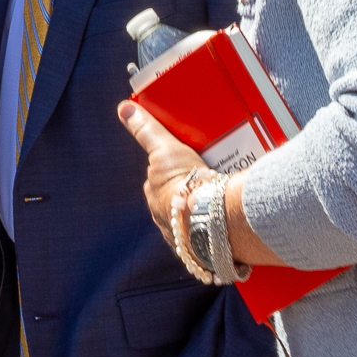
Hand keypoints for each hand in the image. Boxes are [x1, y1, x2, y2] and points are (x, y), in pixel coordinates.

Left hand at [118, 101, 286, 268]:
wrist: (213, 219)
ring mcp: (185, 237)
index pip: (163, 182)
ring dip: (207, 209)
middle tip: (214, 177)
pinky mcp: (206, 249)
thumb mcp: (165, 148)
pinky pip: (212, 234)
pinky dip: (220, 226)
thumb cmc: (185, 183)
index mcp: (155, 199)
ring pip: (196, 218)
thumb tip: (123, 108)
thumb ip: (146, 130)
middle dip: (193, 191)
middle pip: (180, 200)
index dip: (177, 173)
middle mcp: (166, 221)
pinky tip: (232, 218)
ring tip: (227, 195)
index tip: (193, 165)